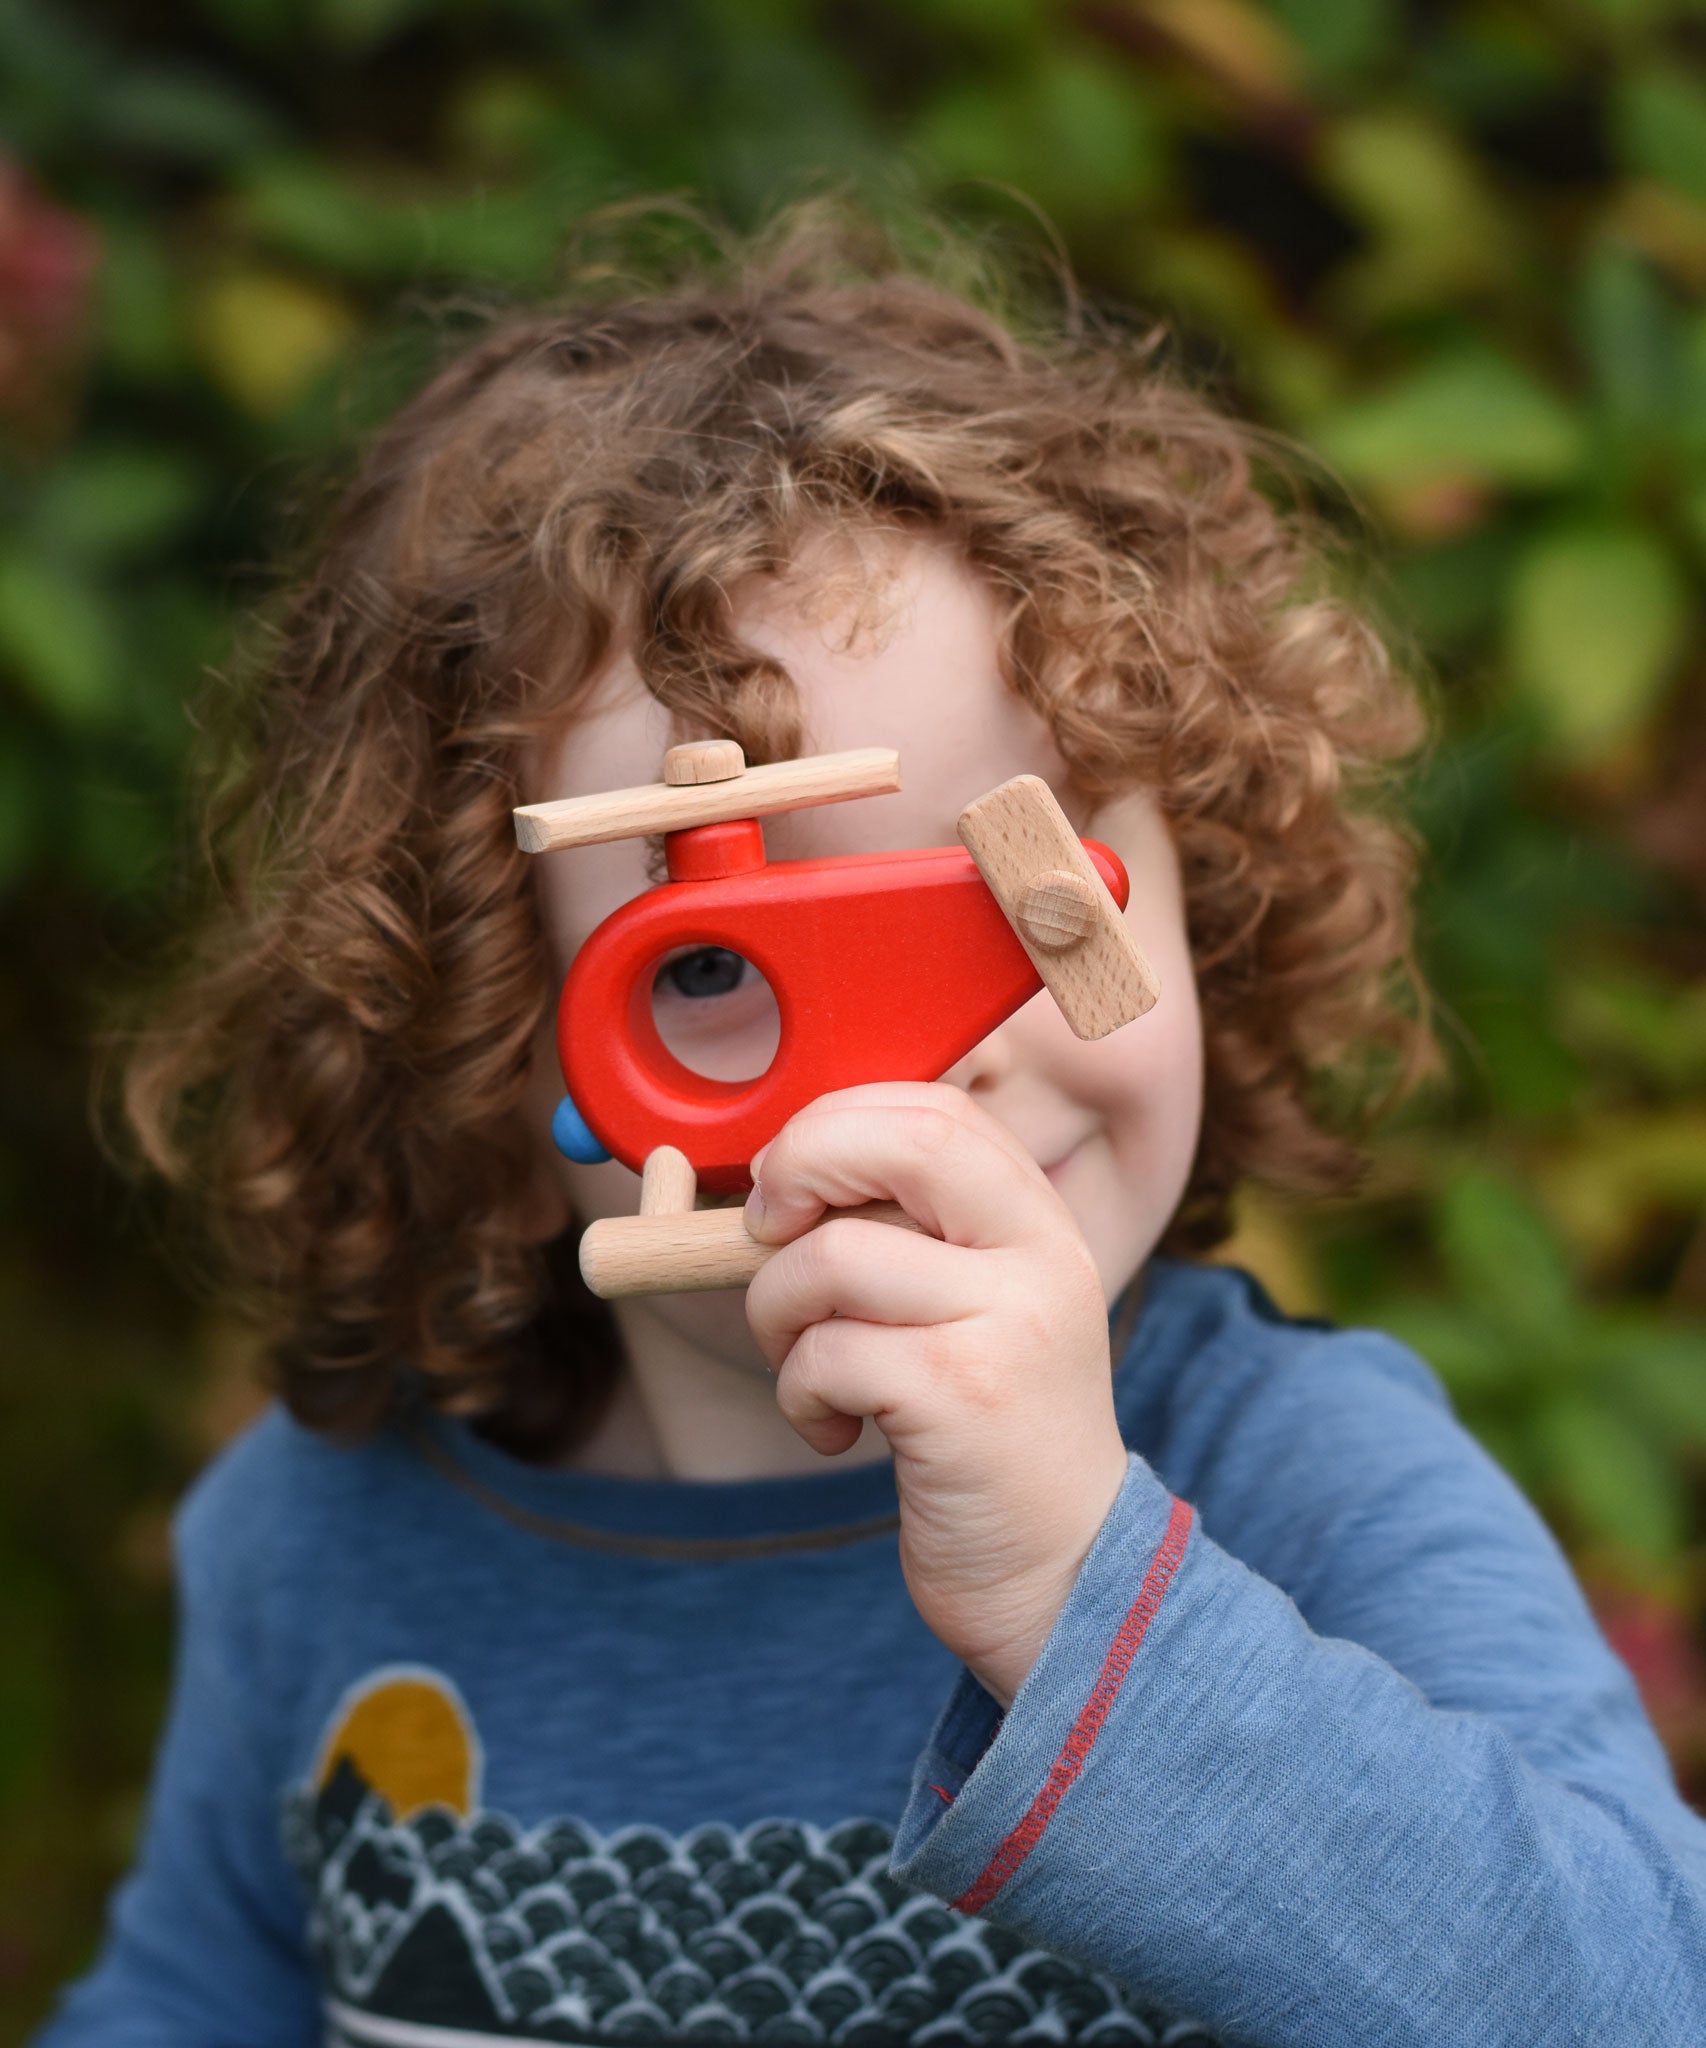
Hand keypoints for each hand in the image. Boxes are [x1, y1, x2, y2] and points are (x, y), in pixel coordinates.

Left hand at [743, 1082, 1130, 1707]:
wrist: (1064, 1572)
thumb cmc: (983, 1431)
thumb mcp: (970, 1307)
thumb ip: (905, 1233)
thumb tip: (772, 1177)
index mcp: (1036, 1218)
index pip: (935, 1107)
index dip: (837, 1122)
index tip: (788, 1182)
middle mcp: (1040, 1254)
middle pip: (904, 1142)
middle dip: (799, 1168)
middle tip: (764, 1229)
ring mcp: (1010, 1324)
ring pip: (833, 1258)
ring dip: (775, 1313)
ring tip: (804, 1368)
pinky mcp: (965, 1400)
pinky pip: (826, 1356)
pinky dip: (798, 1396)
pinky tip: (835, 1431)